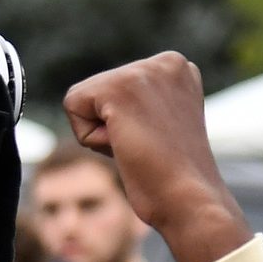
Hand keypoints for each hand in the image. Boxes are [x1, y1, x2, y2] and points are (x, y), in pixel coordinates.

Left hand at [63, 53, 250, 261]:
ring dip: (103, 134)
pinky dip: (90, 137)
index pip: (118, 87)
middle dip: (114, 127)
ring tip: (140, 147)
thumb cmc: (176, 180)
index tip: (160, 141)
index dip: (129, 124)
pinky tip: (125, 146)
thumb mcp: (164, 126)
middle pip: (99, 91)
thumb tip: (114, 107)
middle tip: (149, 148)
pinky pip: (72, 106)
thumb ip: (144, 104)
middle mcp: (166, 61)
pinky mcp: (118, 87)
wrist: (190, 200)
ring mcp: (143, 71)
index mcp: (178, 68)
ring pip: (84, 100)